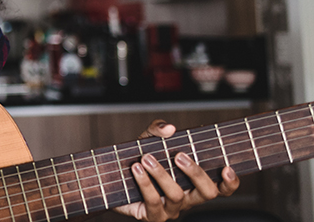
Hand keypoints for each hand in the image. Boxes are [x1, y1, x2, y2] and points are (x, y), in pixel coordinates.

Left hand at [112, 120, 239, 220]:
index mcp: (194, 183)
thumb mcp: (148, 140)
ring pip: (177, 195)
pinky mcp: (153, 216)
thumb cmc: (138, 159)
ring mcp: (171, 210)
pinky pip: (154, 202)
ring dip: (162, 175)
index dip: (230, 182)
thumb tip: (170, 128)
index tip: (226, 168)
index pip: (222, 188)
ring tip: (147, 159)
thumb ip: (158, 129)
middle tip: (179, 156)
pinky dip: (145, 183)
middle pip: (207, 193)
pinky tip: (136, 169)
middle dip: (196, 173)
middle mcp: (188, 199)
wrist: (112, 178)